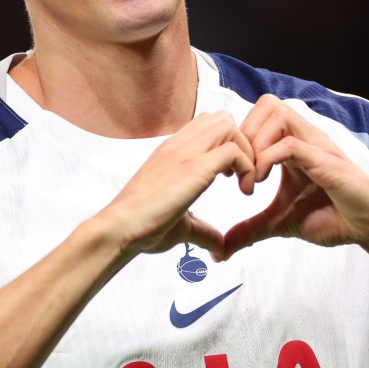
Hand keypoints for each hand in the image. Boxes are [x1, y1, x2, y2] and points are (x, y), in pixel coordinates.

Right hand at [102, 111, 255, 260]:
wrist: (120, 229)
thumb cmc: (142, 227)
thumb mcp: (180, 225)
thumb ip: (203, 231)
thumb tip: (219, 249)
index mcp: (171, 151)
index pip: (206, 124)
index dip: (226, 143)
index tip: (229, 175)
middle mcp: (178, 145)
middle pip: (222, 118)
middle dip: (241, 143)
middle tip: (240, 176)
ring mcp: (185, 152)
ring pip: (229, 125)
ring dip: (246, 151)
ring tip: (243, 182)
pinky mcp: (194, 167)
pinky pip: (233, 151)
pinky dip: (248, 167)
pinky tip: (245, 191)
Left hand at [222, 94, 368, 258]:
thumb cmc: (333, 217)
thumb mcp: (280, 223)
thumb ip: (250, 229)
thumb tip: (222, 249)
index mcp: (293, 145)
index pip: (260, 115)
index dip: (239, 138)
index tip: (229, 173)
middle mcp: (305, 138)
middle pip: (267, 103)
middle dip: (244, 134)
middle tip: (237, 170)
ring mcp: (316, 145)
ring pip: (277, 114)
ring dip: (255, 143)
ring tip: (250, 178)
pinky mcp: (326, 160)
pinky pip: (290, 143)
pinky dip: (267, 159)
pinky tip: (261, 183)